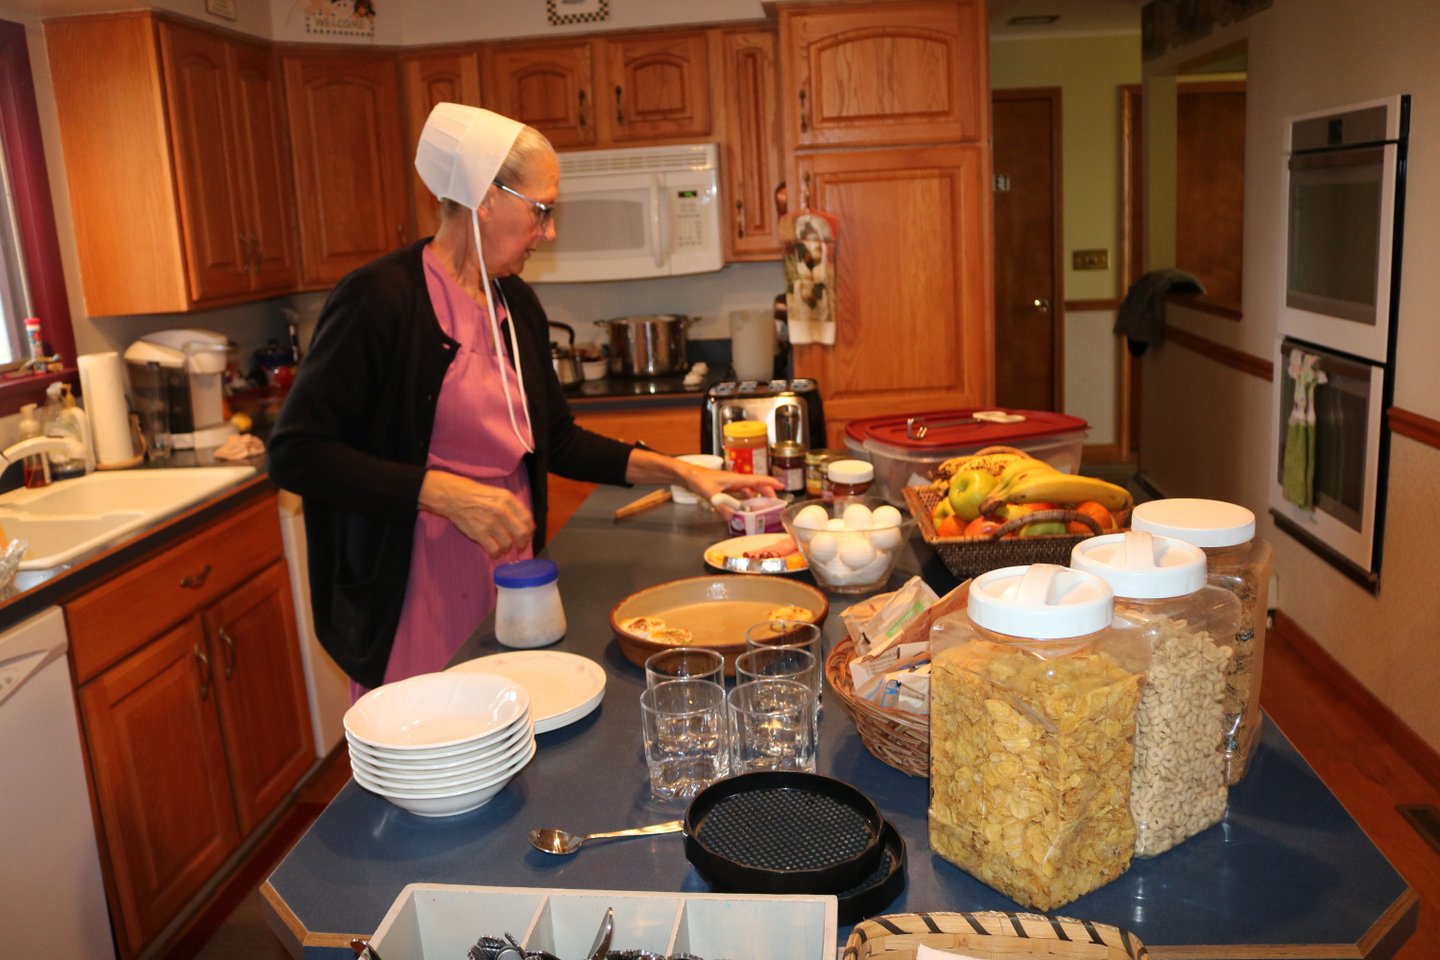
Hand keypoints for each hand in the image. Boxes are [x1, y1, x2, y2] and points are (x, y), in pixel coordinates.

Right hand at [419, 470, 534, 558]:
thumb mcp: (499, 494)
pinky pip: (494, 549)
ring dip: (507, 548)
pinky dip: (496, 554)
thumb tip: (526, 524)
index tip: (527, 535)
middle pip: (521, 533)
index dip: (530, 530)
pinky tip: (494, 552)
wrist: (455, 497)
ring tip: (503, 547)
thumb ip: (513, 507)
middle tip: (519, 546)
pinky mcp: (479, 533)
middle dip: (523, 542)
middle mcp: (501, 510)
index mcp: (508, 499)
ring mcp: (490, 523)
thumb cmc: (477, 495)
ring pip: (508, 544)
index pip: (527, 519)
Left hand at [686, 467, 783, 519]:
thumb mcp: (710, 493)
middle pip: (756, 485)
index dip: (770, 483)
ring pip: (749, 490)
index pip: (757, 480)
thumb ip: (720, 505)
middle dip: (767, 492)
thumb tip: (731, 517)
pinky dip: (745, 501)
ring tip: (763, 507)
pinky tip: (743, 509)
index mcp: (736, 479)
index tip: (782, 486)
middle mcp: (736, 481)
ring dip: (757, 497)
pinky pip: (740, 494)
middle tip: (775, 502)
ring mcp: (731, 484)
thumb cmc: (698, 478)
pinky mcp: (725, 489)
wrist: (688, 475)